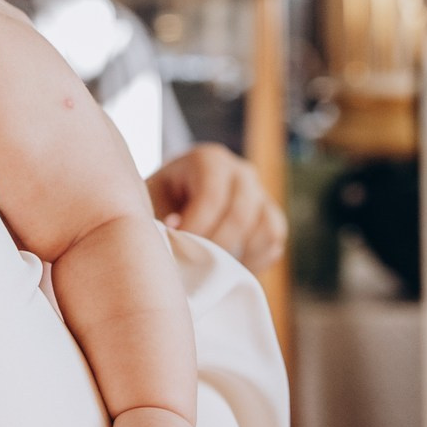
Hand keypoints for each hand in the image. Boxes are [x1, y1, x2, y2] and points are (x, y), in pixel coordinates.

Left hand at [146, 143, 286, 270]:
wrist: (176, 198)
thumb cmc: (161, 199)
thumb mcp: (152, 199)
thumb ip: (160, 215)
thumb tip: (176, 235)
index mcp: (208, 160)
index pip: (212, 197)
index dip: (196, 229)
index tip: (178, 249)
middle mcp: (240, 172)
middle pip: (241, 215)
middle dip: (216, 247)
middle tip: (195, 264)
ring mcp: (260, 193)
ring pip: (266, 227)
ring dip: (241, 254)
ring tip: (214, 266)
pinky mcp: (271, 215)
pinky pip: (274, 241)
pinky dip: (257, 259)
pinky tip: (231, 266)